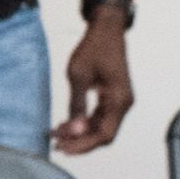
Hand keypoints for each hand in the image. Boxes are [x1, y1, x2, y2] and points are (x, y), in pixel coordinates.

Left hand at [56, 14, 133, 152]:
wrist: (106, 30)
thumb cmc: (94, 47)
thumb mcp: (78, 76)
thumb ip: (77, 105)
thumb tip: (74, 129)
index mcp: (119, 100)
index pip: (104, 134)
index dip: (83, 145)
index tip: (63, 148)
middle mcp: (123, 104)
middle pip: (104, 135)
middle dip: (80, 142)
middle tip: (56, 143)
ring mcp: (119, 101)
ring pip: (101, 128)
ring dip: (80, 133)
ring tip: (57, 134)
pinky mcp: (113, 98)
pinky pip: (100, 117)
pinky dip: (84, 123)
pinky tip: (66, 124)